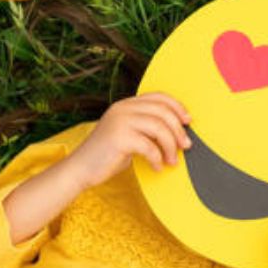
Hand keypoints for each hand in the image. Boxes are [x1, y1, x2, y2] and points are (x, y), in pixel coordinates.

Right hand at [64, 93, 191, 190]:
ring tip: (172, 161)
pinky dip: (157, 158)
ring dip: (170, 146)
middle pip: (163, 111)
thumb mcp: (128, 136)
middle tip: (186, 146)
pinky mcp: (119, 138)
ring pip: (159, 127)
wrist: (79, 170)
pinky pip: (149, 146)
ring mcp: (120, 121)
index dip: (177, 107)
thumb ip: (147, 129)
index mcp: (126, 104)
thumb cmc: (107, 156)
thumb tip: (178, 133)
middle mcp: (123, 108)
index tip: (188, 122)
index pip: (158, 97)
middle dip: (178, 130)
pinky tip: (157, 167)